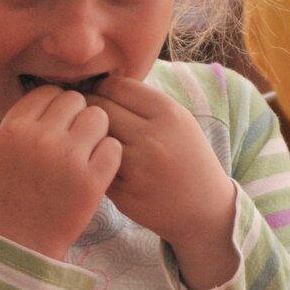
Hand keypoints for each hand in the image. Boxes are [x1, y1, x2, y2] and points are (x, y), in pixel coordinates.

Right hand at [0, 84, 121, 259]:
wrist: (22, 240)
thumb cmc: (14, 191)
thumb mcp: (5, 148)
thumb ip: (28, 119)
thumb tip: (60, 92)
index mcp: (15, 127)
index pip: (49, 92)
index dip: (58, 107)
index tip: (58, 126)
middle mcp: (39, 138)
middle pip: (76, 100)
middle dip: (78, 117)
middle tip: (75, 141)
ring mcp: (67, 158)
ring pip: (99, 118)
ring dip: (97, 132)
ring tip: (87, 153)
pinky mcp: (91, 180)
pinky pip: (113, 147)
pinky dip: (109, 156)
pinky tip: (97, 168)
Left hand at [97, 75, 238, 289]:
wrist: (204, 208)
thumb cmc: (185, 158)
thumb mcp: (178, 121)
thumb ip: (143, 101)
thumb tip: (97, 82)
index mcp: (169, 113)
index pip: (117, 86)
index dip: (101, 88)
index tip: (96, 95)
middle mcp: (154, 137)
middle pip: (100, 108)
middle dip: (88, 109)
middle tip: (85, 117)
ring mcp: (138, 167)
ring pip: (93, 137)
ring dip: (85, 136)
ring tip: (88, 137)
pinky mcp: (124, 192)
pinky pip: (94, 166)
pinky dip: (90, 162)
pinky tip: (95, 162)